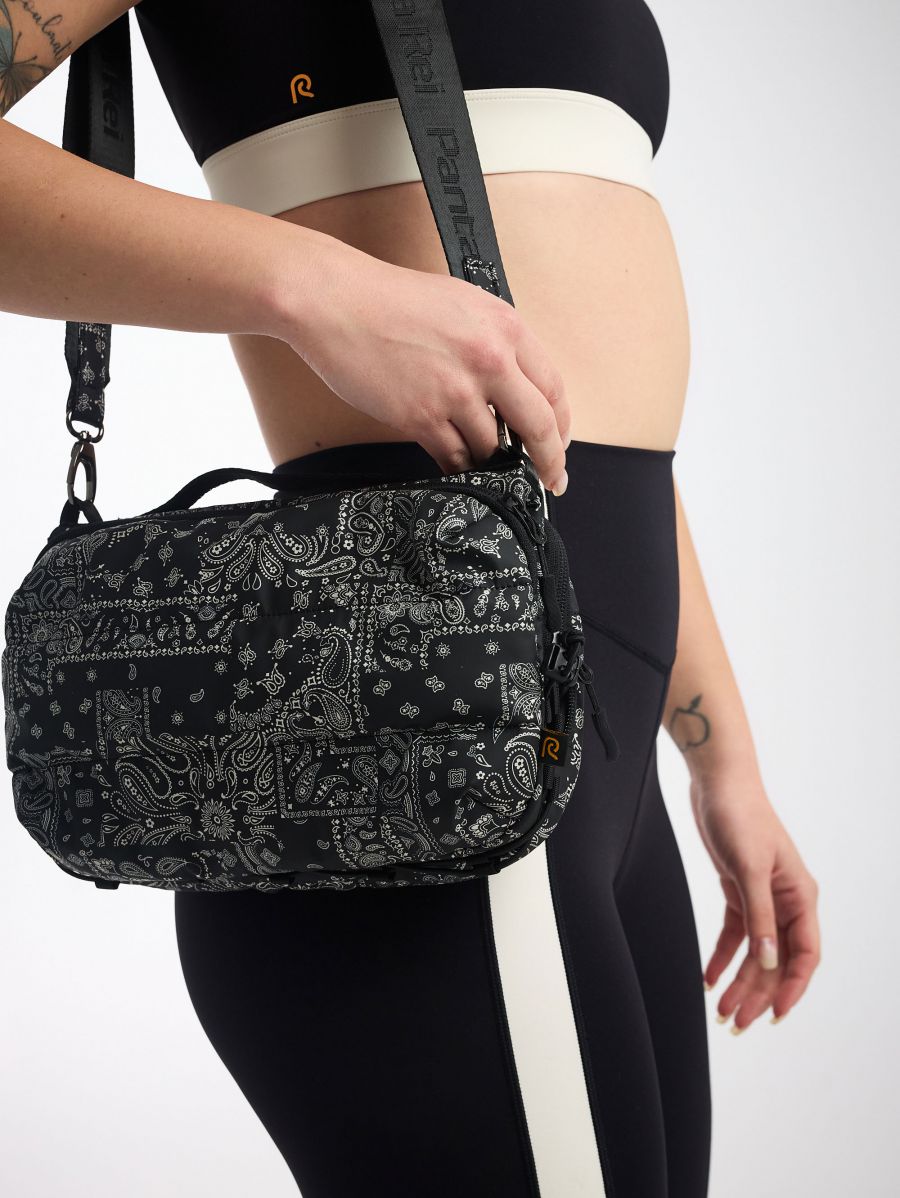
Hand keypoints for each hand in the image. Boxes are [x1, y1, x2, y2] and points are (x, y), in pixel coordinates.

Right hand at [273, 239, 571, 492]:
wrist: (335, 301)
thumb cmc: (389, 299)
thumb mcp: (462, 305)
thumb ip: (496, 343)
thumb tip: (516, 389)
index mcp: (505, 327)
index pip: (553, 388)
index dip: (561, 425)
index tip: (558, 444)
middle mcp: (489, 359)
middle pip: (538, 427)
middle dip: (548, 462)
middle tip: (549, 482)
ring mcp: (455, 391)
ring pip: (492, 448)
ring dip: (490, 462)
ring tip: (483, 463)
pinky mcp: (421, 417)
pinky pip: (454, 458)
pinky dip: (459, 466)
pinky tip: (456, 464)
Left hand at [689, 764, 820, 1031]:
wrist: (717, 784)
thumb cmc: (740, 816)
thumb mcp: (749, 868)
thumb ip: (759, 916)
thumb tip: (770, 962)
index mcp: (800, 897)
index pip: (804, 955)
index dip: (793, 988)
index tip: (776, 1016)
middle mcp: (786, 902)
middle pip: (777, 961)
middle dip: (759, 994)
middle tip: (737, 1023)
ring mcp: (762, 898)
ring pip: (755, 953)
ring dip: (740, 982)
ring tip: (722, 1012)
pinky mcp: (738, 891)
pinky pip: (735, 935)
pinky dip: (723, 958)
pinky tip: (710, 980)